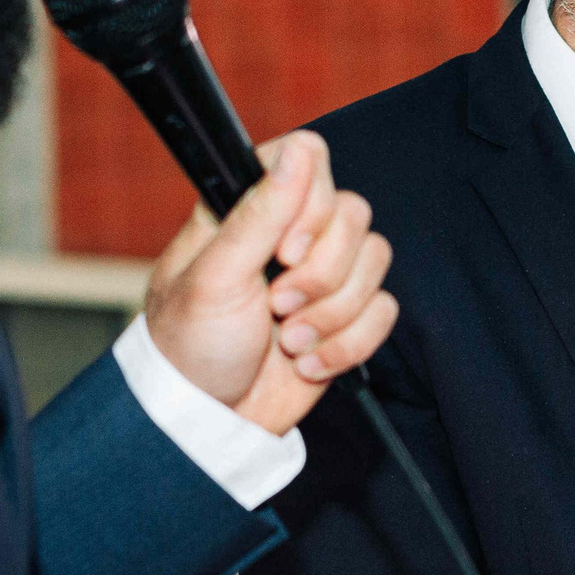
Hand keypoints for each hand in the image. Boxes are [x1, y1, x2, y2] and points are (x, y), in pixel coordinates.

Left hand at [145, 130, 397, 435]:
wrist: (210, 422)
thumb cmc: (190, 346)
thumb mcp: (215, 276)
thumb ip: (260, 212)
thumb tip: (299, 152)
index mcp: (250, 209)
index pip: (309, 162)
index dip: (310, 206)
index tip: (284, 250)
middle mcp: (291, 233)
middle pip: (352, 215)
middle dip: (320, 275)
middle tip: (277, 305)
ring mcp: (322, 275)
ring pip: (375, 262)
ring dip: (331, 315)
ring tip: (287, 342)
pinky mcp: (346, 317)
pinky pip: (384, 311)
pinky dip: (348, 344)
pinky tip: (307, 363)